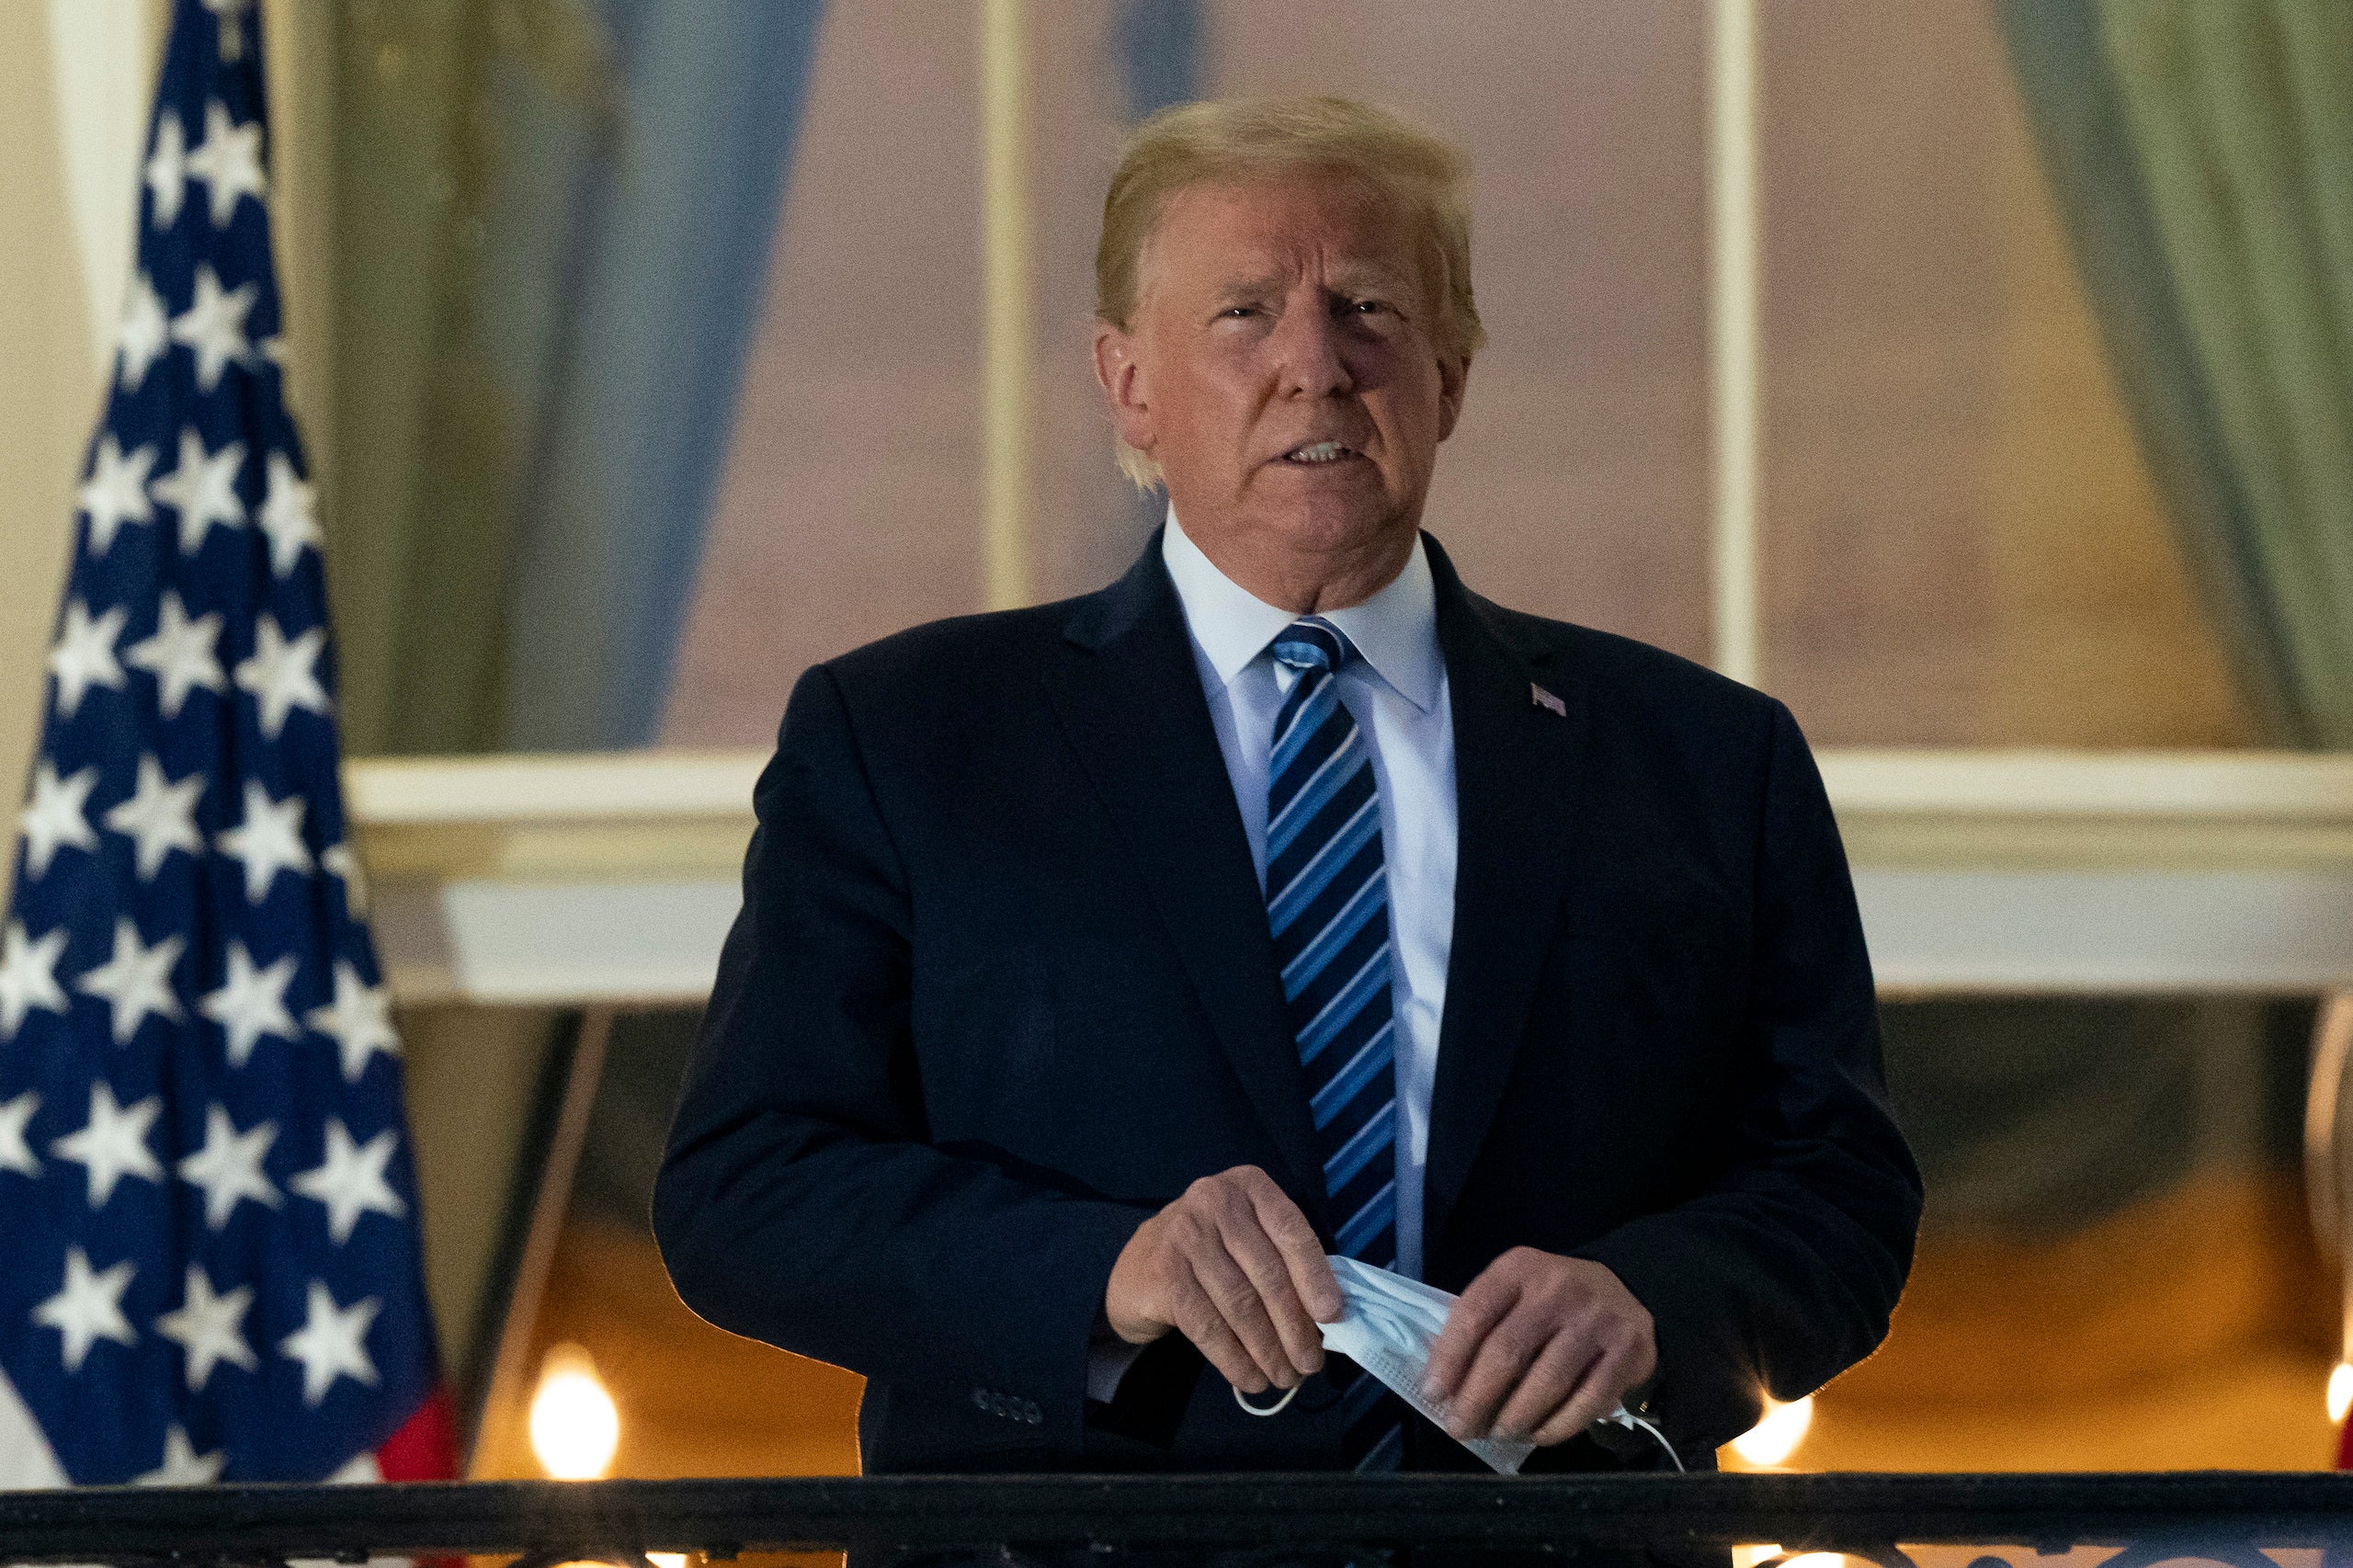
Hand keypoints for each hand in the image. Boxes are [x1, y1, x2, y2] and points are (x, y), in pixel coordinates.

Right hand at [1105, 1165, 1342, 1394]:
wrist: (1140, 1264)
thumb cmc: (1214, 1251)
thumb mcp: (1251, 1237)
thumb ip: (1287, 1262)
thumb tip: (1329, 1317)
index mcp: (1249, 1186)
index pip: (1291, 1231)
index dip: (1315, 1276)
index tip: (1332, 1316)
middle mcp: (1214, 1201)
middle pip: (1267, 1273)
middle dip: (1294, 1326)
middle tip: (1310, 1363)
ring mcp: (1184, 1237)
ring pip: (1240, 1304)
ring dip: (1268, 1350)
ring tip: (1285, 1377)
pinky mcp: (1164, 1276)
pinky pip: (1208, 1326)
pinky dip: (1234, 1359)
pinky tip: (1251, 1378)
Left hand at [1421, 1247, 1655, 1445]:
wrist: (1625, 1290)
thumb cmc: (1551, 1300)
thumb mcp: (1513, 1293)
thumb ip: (1480, 1326)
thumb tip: (1438, 1381)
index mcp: (1518, 1269)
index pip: (1474, 1314)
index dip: (1448, 1359)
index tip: (1432, 1395)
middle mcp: (1558, 1288)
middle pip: (1507, 1353)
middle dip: (1476, 1399)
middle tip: (1460, 1428)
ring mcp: (1596, 1319)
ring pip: (1547, 1382)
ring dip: (1515, 1418)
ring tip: (1499, 1434)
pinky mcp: (1628, 1351)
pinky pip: (1588, 1400)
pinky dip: (1557, 1426)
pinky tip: (1538, 1435)